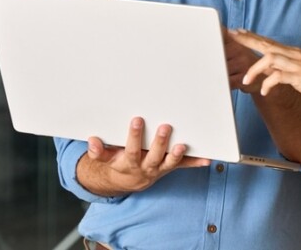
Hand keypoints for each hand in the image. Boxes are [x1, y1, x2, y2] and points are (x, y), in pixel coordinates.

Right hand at [83, 117, 210, 193]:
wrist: (127, 180)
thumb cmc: (117, 161)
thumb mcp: (105, 158)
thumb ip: (99, 151)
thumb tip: (92, 142)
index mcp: (129, 162)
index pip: (131, 149)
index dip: (134, 136)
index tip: (137, 120)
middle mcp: (146, 167)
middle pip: (153, 155)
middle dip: (159, 142)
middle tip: (165, 126)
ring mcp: (160, 168)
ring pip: (169, 163)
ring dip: (177, 155)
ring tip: (183, 145)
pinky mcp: (170, 167)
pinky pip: (184, 166)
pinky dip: (196, 163)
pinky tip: (207, 159)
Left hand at [227, 29, 300, 113]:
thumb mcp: (299, 71)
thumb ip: (284, 67)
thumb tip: (267, 69)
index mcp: (293, 52)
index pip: (269, 41)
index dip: (252, 36)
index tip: (238, 31)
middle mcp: (294, 54)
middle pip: (266, 44)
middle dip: (247, 40)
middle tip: (231, 36)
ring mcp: (298, 64)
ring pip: (270, 58)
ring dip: (255, 68)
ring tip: (246, 79)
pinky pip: (279, 76)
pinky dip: (269, 83)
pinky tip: (264, 91)